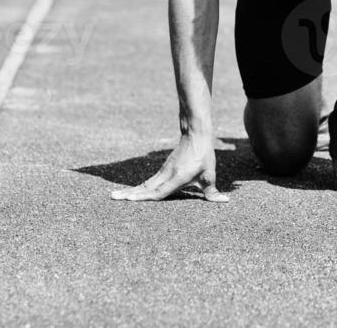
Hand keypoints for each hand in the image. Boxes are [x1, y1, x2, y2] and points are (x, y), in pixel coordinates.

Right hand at [111, 131, 228, 202]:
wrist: (196, 134)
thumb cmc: (203, 155)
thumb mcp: (209, 174)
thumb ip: (213, 191)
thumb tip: (224, 202)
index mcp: (176, 178)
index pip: (158, 192)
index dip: (143, 197)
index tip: (129, 200)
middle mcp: (166, 175)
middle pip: (145, 188)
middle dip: (129, 194)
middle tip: (112, 198)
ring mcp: (163, 171)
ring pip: (145, 184)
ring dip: (131, 190)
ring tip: (115, 196)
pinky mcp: (163, 169)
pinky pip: (149, 180)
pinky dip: (139, 187)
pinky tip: (133, 192)